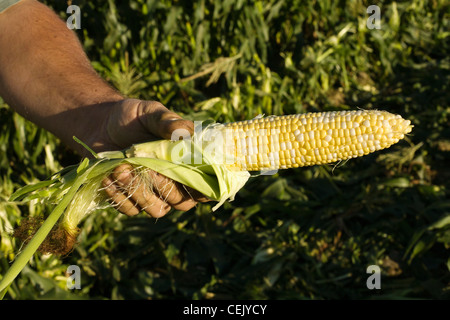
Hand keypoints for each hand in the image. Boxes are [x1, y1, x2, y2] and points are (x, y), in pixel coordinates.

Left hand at [89, 98, 208, 217]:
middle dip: (165, 186)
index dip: (203, 189)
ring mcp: (153, 195)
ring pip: (156, 209)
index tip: (190, 180)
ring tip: (121, 169)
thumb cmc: (134, 117)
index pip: (205, 186)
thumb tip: (185, 133)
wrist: (101, 123)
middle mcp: (175, 184)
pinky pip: (130, 209)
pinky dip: (119, 196)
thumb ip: (168, 122)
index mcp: (188, 164)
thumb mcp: (151, 113)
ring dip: (140, 193)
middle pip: (182, 201)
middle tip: (147, 168)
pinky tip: (108, 177)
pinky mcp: (130, 200)